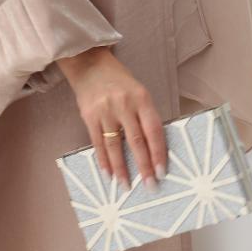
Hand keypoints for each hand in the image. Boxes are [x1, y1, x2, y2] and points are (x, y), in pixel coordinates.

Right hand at [56, 47, 167, 193]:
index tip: (162, 172)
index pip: (154, 130)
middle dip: (144, 166)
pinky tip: (107, 173)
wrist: (90, 64)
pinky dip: (103, 160)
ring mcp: (106, 110)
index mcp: (142, 98)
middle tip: (149, 185)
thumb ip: (144, 116)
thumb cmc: (119, 81)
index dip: (158, 152)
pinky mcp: (89, 116)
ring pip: (115, 146)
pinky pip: (98, 142)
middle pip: (136, 141)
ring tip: (126, 185)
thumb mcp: (138, 92)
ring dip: (121, 169)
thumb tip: (153, 148)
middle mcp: (124, 104)